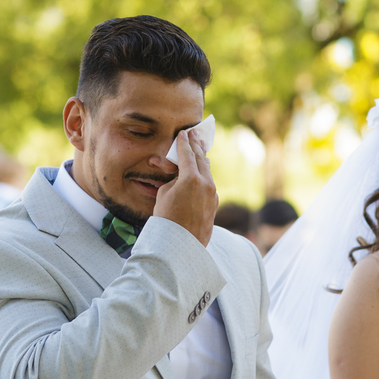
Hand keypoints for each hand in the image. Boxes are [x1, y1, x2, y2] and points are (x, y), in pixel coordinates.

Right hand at [154, 128, 217, 245]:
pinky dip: (204, 174)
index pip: (186, 154)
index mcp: (191, 178)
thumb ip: (174, 180)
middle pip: (201, 159)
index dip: (183, 143)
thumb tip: (181, 176)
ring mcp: (213, 194)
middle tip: (195, 134)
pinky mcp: (214, 204)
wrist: (181, 245)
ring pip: (207, 171)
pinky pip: (209, 184)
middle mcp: (206, 184)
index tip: (184, 133)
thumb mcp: (164, 194)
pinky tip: (203, 170)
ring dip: (202, 159)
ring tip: (201, 148)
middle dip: (196, 146)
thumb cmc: (167, 220)